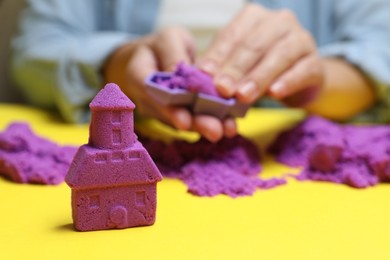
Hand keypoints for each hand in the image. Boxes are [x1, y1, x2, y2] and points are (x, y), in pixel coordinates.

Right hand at [104, 27, 236, 141]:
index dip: (168, 109)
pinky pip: (191, 119)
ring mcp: (160, 111)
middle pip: (170, 114)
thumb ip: (173, 54)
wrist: (153, 57)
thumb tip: (181, 77)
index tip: (185, 121)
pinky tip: (228, 124)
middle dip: (194, 123)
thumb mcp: (169, 39)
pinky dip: (210, 120)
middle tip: (215, 130)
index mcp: (137, 73)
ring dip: (205, 126)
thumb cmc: (162, 46)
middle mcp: (146, 98)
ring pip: (182, 121)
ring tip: (226, 129)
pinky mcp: (175, 115)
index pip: (151, 93)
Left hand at [198, 4, 323, 106]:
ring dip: (259, 77)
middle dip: (236, 68)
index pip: (232, 35)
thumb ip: (222, 69)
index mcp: (254, 17)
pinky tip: (275, 93)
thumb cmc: (260, 69)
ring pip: (279, 56)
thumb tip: (200, 79)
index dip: (218, 55)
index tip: (205, 74)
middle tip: (222, 89)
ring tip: (243, 95)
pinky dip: (288, 81)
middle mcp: (279, 21)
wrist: (299, 79)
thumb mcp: (238, 66)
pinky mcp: (316, 62)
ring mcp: (301, 39)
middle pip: (254, 45)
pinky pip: (302, 70)